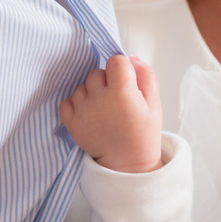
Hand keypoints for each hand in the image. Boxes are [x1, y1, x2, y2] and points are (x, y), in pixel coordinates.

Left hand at [59, 55, 162, 173]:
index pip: (115, 61)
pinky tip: (88, 112)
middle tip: (116, 99)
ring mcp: (83, 112)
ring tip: (103, 109)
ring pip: (81, 86)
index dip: (122, 69)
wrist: (128, 164)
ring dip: (90, 93)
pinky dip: (75, 104)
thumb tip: (131, 58)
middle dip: (106, 81)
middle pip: (96, 72)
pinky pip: (66, 101)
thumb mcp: (154, 104)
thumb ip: (146, 76)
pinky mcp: (71, 124)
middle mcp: (100, 100)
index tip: (126, 82)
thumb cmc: (143, 133)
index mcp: (123, 93)